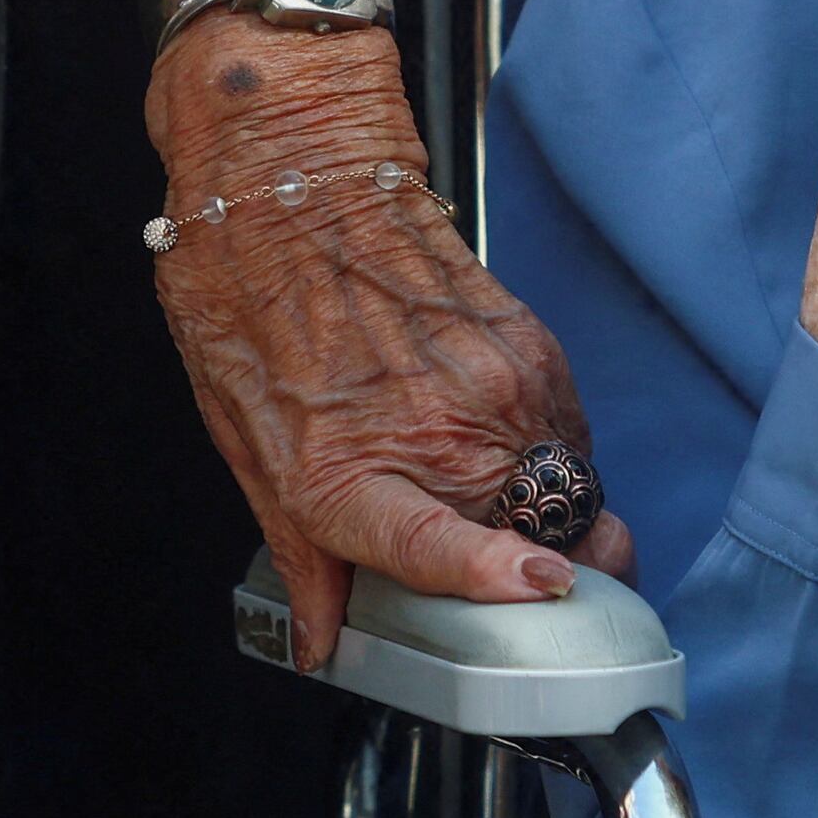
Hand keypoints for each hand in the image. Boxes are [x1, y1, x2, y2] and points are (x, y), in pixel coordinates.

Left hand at [151, 22, 635, 666]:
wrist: (294, 176)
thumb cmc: (250, 300)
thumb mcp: (247, 444)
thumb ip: (301, 554)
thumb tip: (321, 640)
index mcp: (348, 472)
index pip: (441, 547)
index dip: (496, 579)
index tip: (543, 591)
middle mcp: (440, 433)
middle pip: (549, 540)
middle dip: (556, 579)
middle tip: (527, 593)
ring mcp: (499, 387)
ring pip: (571, 491)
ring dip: (552, 516)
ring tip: (496, 504)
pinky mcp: (533, 347)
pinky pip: (567, 434)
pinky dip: (547, 456)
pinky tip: (492, 439)